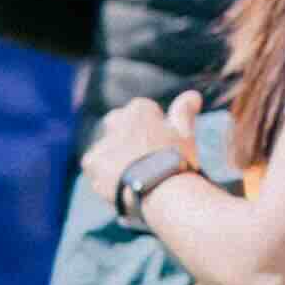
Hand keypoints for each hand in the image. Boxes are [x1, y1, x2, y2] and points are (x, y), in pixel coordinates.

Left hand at [83, 89, 200, 215]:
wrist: (160, 190)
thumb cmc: (177, 160)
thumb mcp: (185, 133)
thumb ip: (184, 111)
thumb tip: (193, 95)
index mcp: (140, 108)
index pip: (142, 113)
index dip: (153, 131)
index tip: (161, 148)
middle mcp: (117, 118)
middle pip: (120, 126)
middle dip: (128, 139)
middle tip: (144, 162)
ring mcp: (102, 140)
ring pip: (108, 148)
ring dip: (116, 158)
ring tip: (133, 179)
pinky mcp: (92, 161)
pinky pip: (96, 167)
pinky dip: (105, 176)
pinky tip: (121, 186)